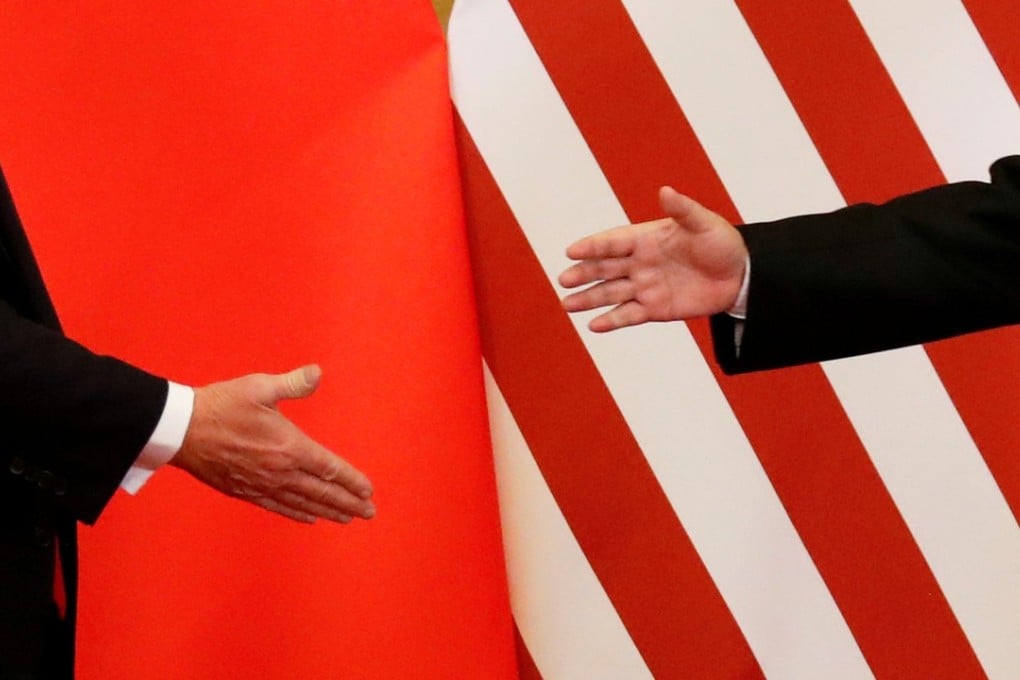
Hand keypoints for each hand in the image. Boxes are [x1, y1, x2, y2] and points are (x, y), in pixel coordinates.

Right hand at [171, 364, 374, 524]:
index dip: (351, 480)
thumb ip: (293, 383)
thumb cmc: (222, 405)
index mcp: (288, 446)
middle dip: (348, 502)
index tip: (368, 490)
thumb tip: (318, 373)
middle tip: (368, 512)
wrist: (182, 429)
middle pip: (321, 491)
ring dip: (328, 511)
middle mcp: (279, 471)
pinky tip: (309, 518)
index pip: (329, 468)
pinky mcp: (245, 491)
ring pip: (302, 503)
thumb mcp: (259, 387)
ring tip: (347, 518)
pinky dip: (297, 513)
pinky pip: (278, 506)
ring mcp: (262, 484)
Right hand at [559, 187, 747, 330]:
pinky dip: (612, 321)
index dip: (592, 246)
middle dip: (583, 274)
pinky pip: (628, 315)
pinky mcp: (654, 309)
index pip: (612, 242)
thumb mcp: (704, 223)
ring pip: (610, 293)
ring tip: (567, 305)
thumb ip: (683, 210)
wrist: (740, 276)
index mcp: (645, 238)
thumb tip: (665, 190)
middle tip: (564, 280)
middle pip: (604, 268)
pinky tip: (594, 325)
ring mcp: (645, 287)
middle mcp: (639, 263)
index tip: (571, 251)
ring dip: (589, 299)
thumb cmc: (721, 243)